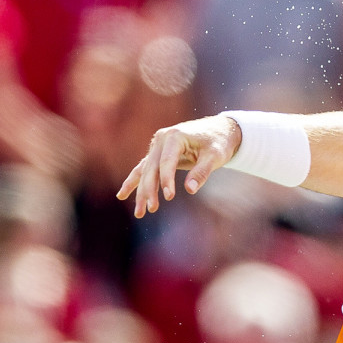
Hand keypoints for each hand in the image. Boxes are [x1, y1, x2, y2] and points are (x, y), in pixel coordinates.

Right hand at [116, 115, 241, 216]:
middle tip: (152, 209)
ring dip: (141, 191)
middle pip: (152, 168)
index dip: (167, 180)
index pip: (166, 162)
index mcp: (175, 136)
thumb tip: (190, 190)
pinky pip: (144, 169)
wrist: (220, 129)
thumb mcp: (215, 156)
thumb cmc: (219, 142)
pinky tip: (122, 195)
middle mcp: (162, 139)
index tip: (169, 197)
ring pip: (145, 171)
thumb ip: (202, 172)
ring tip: (139, 213)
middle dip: (150, 190)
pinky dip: (135, 182)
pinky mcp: (157, 153)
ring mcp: (157, 145)